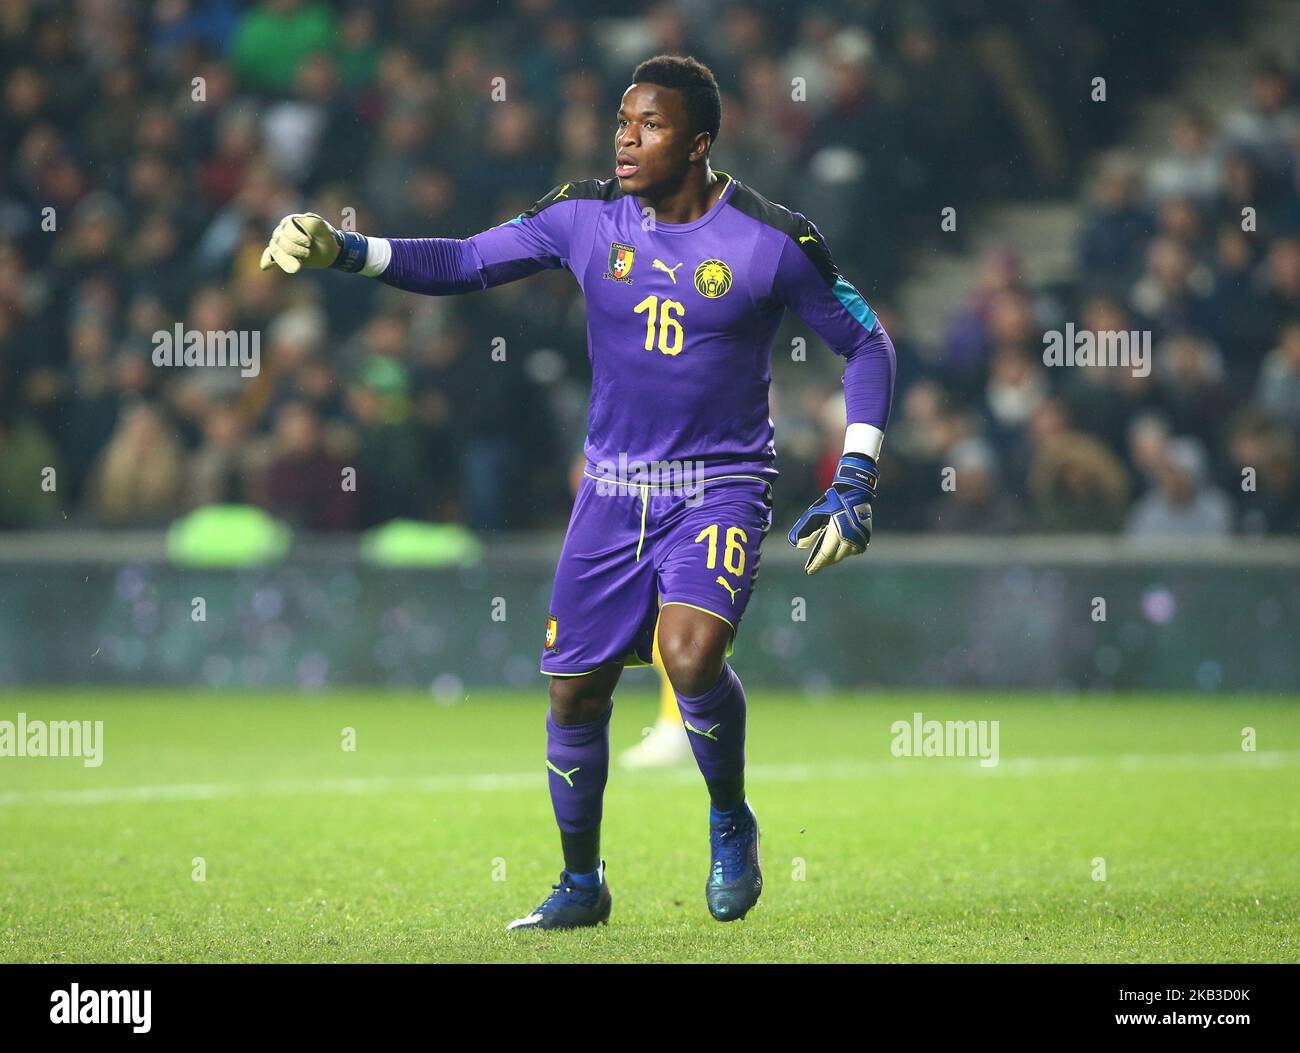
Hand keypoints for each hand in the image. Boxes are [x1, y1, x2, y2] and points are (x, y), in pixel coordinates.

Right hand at [259, 213, 342, 272]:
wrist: (328, 251)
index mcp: (292, 221)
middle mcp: (282, 231)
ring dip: (286, 261)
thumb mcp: (324, 229)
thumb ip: (315, 222)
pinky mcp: (281, 255)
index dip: (296, 236)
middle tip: (308, 253)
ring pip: (276, 252)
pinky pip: (270, 257)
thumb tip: (305, 217)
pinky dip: (267, 261)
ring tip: (297, 268)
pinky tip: (265, 267)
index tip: (309, 242)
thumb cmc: (325, 237)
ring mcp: (279, 243)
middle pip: (280, 240)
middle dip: (294, 249)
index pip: (287, 227)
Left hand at [788, 453, 877, 575]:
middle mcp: (850, 538)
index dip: (816, 565)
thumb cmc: (832, 501)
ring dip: (835, 557)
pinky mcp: (866, 536)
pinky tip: (840, 548)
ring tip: (825, 556)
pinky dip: (846, 551)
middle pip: (835, 558)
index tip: (809, 572)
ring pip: (845, 555)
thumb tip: (797, 546)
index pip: (825, 555)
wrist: (855, 491)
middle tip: (815, 564)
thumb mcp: (814, 513)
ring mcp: (860, 538)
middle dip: (824, 561)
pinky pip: (855, 550)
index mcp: (836, 532)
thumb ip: (804, 529)